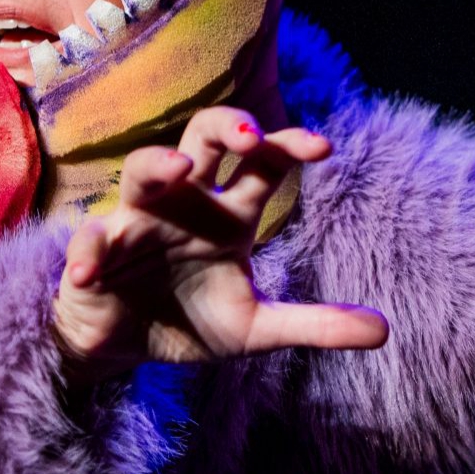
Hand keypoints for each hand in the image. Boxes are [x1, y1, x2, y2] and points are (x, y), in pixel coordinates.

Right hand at [53, 106, 388, 381]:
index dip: (289, 145)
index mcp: (228, 213)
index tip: (323, 148)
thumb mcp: (256, 328)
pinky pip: (90, 240)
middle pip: (204, 137)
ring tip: (180, 167)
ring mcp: (138, 221)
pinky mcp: (95, 250)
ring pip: (144, 170)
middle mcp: (186, 202)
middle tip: (251, 137)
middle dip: (227, 126)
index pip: (263, 162)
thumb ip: (315, 323)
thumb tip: (384, 330)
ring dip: (159, 163)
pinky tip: (92, 269)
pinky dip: (90, 252)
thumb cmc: (190, 320)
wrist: (122, 348)